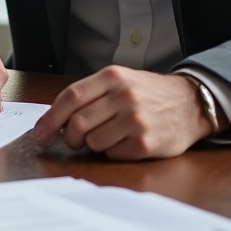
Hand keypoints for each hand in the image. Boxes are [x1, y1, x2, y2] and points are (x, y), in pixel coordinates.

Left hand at [33, 66, 223, 159]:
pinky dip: (112, 152)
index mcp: (112, 76)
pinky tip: (124, 142)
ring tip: (107, 136)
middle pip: (78, 123)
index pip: (71, 97)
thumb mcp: (119, 81)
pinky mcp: (146, 143)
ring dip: (93, 144)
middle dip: (70, 137)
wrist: (190, 103)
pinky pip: (112, 154)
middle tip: (74, 139)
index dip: (51, 117)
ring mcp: (135, 120)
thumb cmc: (147, 93)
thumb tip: (54, 119)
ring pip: (93, 142)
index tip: (40, 132)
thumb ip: (90, 94)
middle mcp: (123, 96)